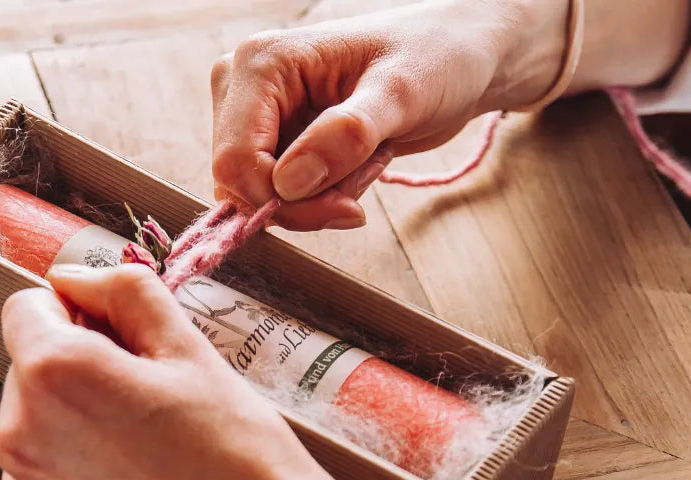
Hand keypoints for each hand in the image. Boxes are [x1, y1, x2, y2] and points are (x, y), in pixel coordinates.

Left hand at [0, 263, 388, 479]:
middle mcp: (17, 438)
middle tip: (149, 417)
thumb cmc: (241, 450)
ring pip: (30, 445)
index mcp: (54, 371)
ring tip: (144, 469)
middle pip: (27, 381)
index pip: (26, 310)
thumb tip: (71, 280)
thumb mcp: (192, 349)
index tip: (122, 349)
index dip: (78, 319)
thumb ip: (123, 292)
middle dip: (73, 384)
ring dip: (69, 444)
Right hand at [211, 0, 567, 230]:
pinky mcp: (277, 143)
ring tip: (366, 162)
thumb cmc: (434, 60)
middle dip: (305, 204)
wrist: (454, 61)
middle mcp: (244, 88)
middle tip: (362, 186)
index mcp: (261, 64)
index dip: (283, 202)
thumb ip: (346, 135)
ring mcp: (258, 119)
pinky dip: (323, 200)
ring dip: (320, 202)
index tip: (346, 210)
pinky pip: (283, 199)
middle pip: (245, 186)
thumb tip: (288, 183)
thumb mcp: (400, 94)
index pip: (236, 161)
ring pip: (264, 199)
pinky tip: (356, 169)